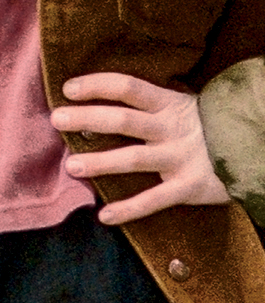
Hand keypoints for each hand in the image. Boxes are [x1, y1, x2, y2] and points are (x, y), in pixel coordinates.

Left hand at [52, 72, 229, 224]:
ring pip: (134, 160)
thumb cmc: (205, 127)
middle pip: (123, 121)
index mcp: (167, 104)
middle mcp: (170, 129)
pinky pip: (155, 200)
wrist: (253, 148)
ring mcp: (180, 158)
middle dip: (87, 119)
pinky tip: (104, 216)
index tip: (67, 89)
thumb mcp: (180, 106)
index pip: (127, 87)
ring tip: (71, 166)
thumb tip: (100, 100)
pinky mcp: (189, 187)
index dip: (97, 86)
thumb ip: (148, 105)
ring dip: (100, 163)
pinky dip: (129, 209)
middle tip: (56, 120)